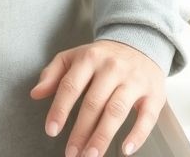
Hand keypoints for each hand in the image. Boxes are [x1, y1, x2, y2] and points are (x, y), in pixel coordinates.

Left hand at [30, 40, 165, 156]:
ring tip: (91, 155)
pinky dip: (137, 135)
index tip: (51, 130)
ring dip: (102, 137)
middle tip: (72, 153)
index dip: (60, 110)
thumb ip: (53, 73)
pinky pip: (146, 117)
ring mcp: (134, 81)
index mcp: (89, 58)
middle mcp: (112, 68)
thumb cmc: (103, 57)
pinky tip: (125, 149)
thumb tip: (35, 93)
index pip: (70, 86)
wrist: (141, 44)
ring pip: (116, 111)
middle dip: (81, 131)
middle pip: (93, 103)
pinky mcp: (153, 94)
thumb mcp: (74, 57)